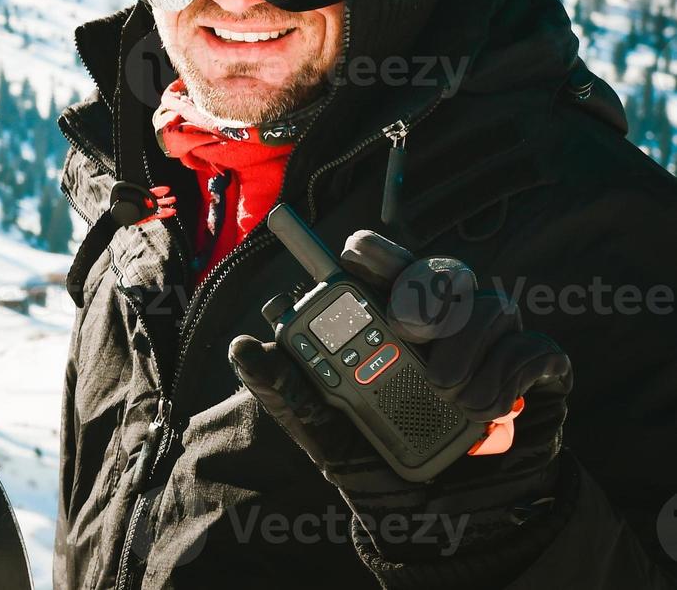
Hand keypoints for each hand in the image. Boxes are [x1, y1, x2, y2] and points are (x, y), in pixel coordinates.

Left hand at [229, 230, 572, 563]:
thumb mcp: (320, 431)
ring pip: (491, 302)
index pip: (384, 268)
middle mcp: (443, 325)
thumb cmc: (378, 466)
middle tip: (406, 324)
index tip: (356, 254)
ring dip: (466, 342)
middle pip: (442, 272)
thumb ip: (284, 389)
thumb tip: (244, 347)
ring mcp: (491, 347)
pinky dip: (507, 371)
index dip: (374, 251)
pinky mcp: (534, 374)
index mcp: (389, 324)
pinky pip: (534, 348)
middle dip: (423, 287)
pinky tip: (483, 405)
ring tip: (446, 389)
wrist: (445, 526)